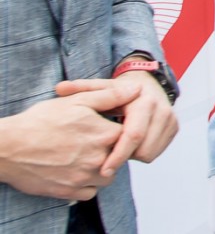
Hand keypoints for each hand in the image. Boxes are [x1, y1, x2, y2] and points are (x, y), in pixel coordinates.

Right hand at [0, 83, 140, 200]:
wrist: (7, 148)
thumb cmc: (40, 121)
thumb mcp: (77, 100)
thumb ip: (111, 96)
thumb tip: (136, 88)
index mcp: (104, 134)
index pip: (130, 133)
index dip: (118, 128)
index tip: (106, 126)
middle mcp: (98, 158)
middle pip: (119, 155)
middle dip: (111, 148)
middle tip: (91, 139)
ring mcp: (84, 177)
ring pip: (108, 176)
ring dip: (102, 167)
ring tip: (83, 154)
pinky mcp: (70, 192)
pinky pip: (91, 191)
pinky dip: (87, 183)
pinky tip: (74, 169)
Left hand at [56, 75, 177, 174]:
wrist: (147, 82)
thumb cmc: (120, 88)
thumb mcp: (101, 87)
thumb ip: (81, 89)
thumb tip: (60, 88)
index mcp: (143, 101)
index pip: (133, 135)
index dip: (118, 156)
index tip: (103, 170)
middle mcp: (161, 109)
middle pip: (143, 149)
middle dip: (124, 157)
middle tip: (109, 157)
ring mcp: (170, 118)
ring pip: (151, 153)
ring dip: (134, 155)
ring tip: (120, 144)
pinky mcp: (174, 127)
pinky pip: (157, 152)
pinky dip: (143, 152)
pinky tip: (132, 144)